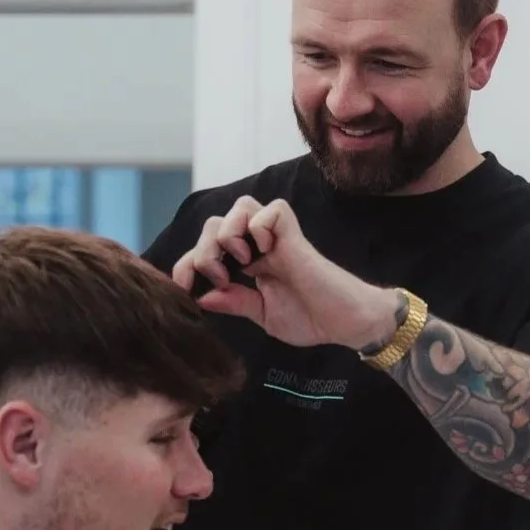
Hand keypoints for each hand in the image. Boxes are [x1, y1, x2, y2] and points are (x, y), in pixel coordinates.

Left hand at [172, 196, 400, 350]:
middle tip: (218, 276)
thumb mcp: (261, 313)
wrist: (345, 323)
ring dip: (229, 233)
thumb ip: (233, 301)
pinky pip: (273, 210)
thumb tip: (200, 296)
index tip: (184, 289)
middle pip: (216, 222)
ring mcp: (276, 239)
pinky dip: (260, 227)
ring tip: (240, 262)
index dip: (187, 264)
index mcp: (247, 263)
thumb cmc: (310, 318)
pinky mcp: (294, 237)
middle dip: (204, 249)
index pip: (206, 249)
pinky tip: (264, 253)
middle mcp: (258, 246)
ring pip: (241, 206)